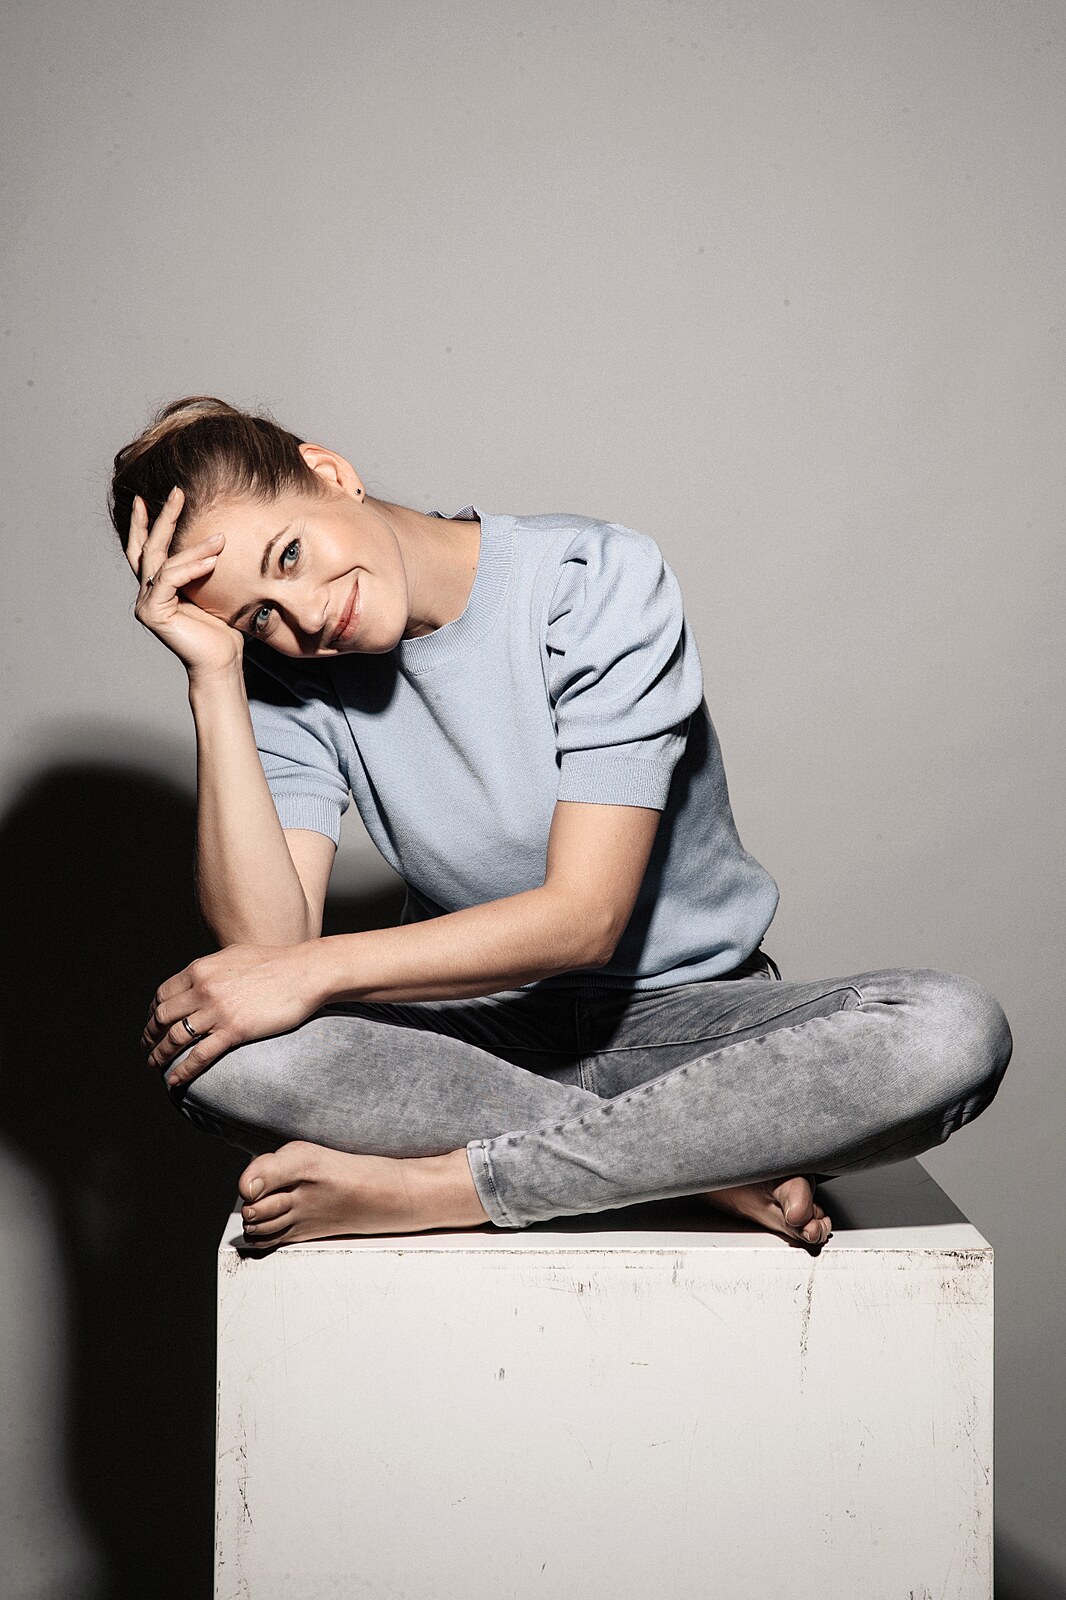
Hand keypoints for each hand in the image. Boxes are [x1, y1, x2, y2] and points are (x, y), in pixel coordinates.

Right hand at [126, 486, 244, 678]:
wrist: (221, 662)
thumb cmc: (222, 629)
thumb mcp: (212, 589)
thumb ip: (204, 567)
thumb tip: (218, 536)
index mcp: (159, 586)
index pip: (146, 549)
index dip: (145, 524)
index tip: (147, 498)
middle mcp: (147, 592)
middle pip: (149, 547)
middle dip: (163, 518)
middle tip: (176, 492)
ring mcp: (147, 603)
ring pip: (164, 562)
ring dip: (193, 547)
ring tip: (220, 538)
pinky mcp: (153, 613)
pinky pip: (170, 579)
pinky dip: (192, 567)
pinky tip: (213, 560)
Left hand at [142, 943, 320, 1086]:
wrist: (305, 972)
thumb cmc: (275, 963)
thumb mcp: (234, 956)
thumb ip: (211, 968)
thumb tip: (198, 978)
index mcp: (200, 970)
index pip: (162, 994)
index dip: (152, 1012)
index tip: (152, 1024)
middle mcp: (203, 989)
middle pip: (162, 1017)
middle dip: (150, 1035)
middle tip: (147, 1047)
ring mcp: (217, 1011)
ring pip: (175, 1038)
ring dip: (159, 1054)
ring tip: (154, 1065)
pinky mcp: (234, 1030)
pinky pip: (199, 1055)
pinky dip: (182, 1070)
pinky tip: (174, 1080)